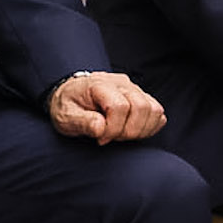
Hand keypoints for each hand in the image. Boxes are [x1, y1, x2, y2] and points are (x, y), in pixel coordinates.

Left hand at [48, 72, 166, 143]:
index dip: (112, 128)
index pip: (120, 106)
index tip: (100, 138)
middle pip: (142, 107)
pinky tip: (131, 131)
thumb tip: (101, 128)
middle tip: (111, 137)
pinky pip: (158, 113)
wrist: (71, 94)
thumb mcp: (65, 117)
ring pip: (155, 110)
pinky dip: (149, 127)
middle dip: (128, 131)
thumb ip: (82, 122)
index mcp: (100, 85)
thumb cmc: (68, 106)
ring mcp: (135, 89)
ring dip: (141, 130)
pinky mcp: (143, 97)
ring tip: (121, 134)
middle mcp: (122, 84)